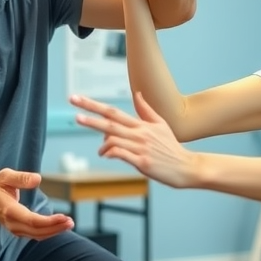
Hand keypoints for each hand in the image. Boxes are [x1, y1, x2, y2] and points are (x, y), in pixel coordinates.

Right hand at [0, 169, 73, 239]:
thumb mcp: (6, 176)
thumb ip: (21, 178)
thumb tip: (38, 179)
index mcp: (9, 210)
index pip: (32, 221)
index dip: (49, 221)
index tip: (64, 217)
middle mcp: (12, 223)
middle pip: (37, 231)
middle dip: (56, 228)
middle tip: (71, 222)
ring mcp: (14, 228)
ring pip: (37, 235)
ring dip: (54, 231)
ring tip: (69, 224)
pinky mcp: (17, 230)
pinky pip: (35, 234)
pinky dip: (47, 232)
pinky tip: (59, 226)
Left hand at [71, 92, 197, 188]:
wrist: (185, 167)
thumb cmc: (171, 147)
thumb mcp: (161, 125)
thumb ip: (146, 110)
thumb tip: (136, 94)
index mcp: (141, 124)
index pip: (113, 112)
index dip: (94, 105)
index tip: (77, 100)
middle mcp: (139, 134)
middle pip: (110, 123)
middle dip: (90, 119)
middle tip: (75, 116)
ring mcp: (141, 147)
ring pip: (113, 139)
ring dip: (102, 144)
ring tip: (101, 150)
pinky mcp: (142, 162)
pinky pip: (120, 154)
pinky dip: (110, 152)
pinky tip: (106, 154)